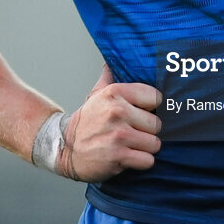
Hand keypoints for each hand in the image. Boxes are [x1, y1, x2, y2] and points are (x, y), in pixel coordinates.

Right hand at [57, 64, 162, 181]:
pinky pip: (148, 160)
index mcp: (114, 92)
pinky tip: (129, 157)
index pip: (155, 97)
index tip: (143, 112)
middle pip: (157, 123)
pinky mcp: (118, 156)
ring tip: (131, 145)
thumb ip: (108, 77)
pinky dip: (141, 162)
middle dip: (148, 131)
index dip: (152, 107)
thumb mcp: (95, 95)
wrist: (65, 148)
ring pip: (155, 143)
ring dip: (146, 148)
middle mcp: (117, 111)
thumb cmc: (86, 122)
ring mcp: (118, 134)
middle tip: (134, 132)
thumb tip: (111, 60)